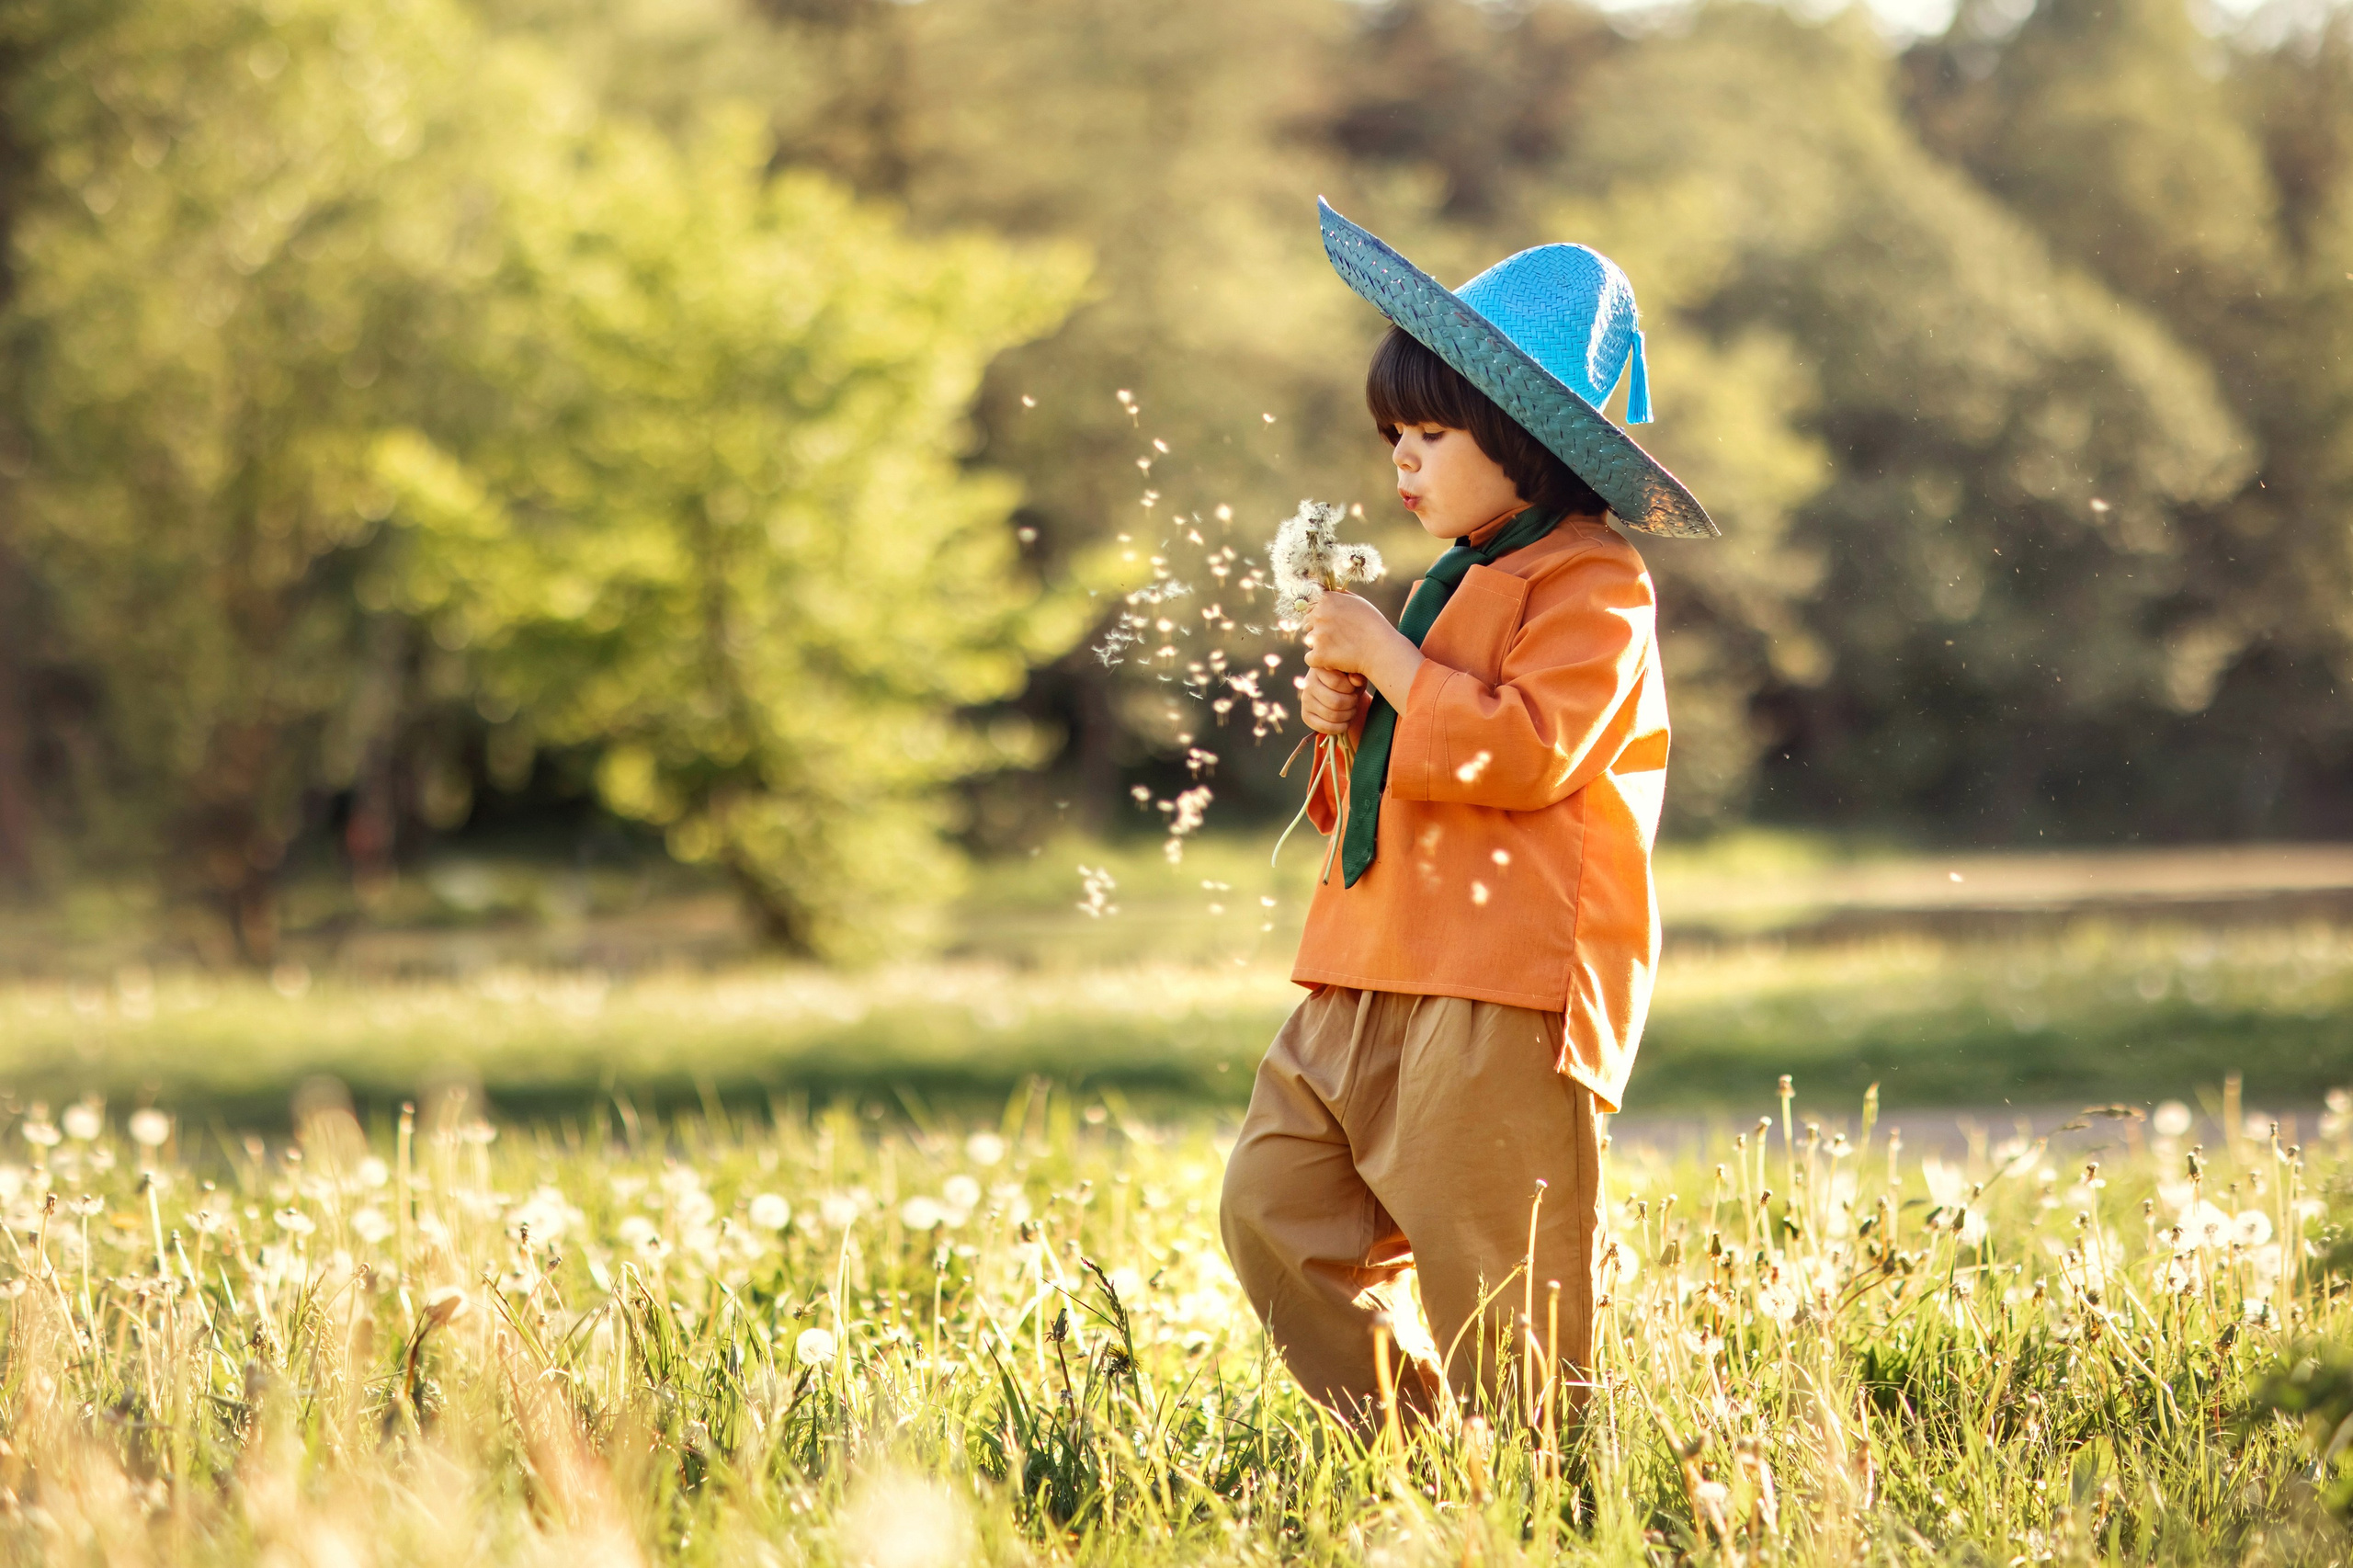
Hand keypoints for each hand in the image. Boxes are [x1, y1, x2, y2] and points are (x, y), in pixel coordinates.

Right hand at [1300, 666, 1364, 735]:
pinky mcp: (1305, 715)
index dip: (1351, 689)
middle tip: (1354, 701)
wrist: (1340, 693)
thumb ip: (1357, 674)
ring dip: (1348, 715)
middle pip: (1335, 702)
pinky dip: (1340, 727)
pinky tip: (1345, 721)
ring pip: (1332, 715)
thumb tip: (1355, 680)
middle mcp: (1308, 683)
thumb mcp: (1355, 673)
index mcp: (1319, 667)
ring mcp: (1305, 700)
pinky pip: (1325, 727)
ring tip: (1351, 709)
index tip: (1354, 688)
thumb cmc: (1349, 680)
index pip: (1337, 682)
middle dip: (1351, 704)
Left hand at [1303, 590, 1424, 712]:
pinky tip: (1334, 660)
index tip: (1330, 625)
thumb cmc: (1373, 626)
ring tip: (1339, 649)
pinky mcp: (1318, 655)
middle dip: (1317, 631)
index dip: (1318, 617)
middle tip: (1336, 639)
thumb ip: (1338, 596)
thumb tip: (1324, 591)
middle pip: (1306, 624)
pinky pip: (1310, 658)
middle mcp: (1319, 615)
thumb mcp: (1358, 602)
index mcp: (1327, 600)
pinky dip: (1320, 662)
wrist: (1382, 650)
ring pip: (1309, 642)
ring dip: (1319, 646)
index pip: (1309, 607)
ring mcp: (1317, 635)